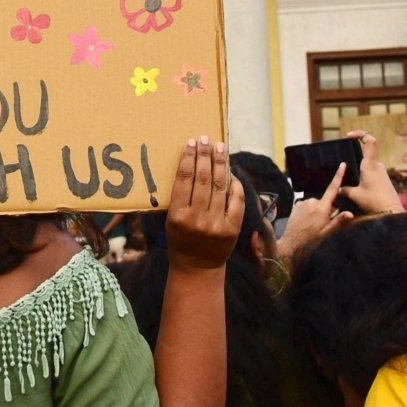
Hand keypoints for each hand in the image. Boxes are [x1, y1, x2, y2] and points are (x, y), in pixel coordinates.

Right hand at [165, 137, 242, 270]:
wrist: (197, 267)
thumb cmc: (180, 238)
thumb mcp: (171, 219)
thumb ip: (181, 196)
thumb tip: (192, 163)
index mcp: (177, 215)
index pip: (184, 179)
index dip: (188, 158)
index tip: (191, 142)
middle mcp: (197, 219)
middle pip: (202, 179)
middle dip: (205, 155)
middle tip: (206, 139)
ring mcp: (216, 224)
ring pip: (219, 186)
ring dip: (220, 164)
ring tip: (220, 148)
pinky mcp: (232, 228)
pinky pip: (235, 200)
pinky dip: (234, 184)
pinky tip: (230, 172)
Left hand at [281, 159, 354, 260]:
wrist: (292, 244)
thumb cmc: (311, 240)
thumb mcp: (327, 232)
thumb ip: (339, 221)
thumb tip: (351, 213)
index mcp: (322, 208)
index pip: (332, 189)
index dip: (338, 176)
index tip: (342, 165)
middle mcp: (312, 201)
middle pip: (325, 201)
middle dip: (327, 210)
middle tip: (324, 224)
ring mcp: (303, 202)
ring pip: (316, 204)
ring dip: (317, 211)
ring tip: (313, 225)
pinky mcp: (297, 205)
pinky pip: (307, 205)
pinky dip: (309, 212)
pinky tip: (307, 222)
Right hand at [341, 132, 403, 216]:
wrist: (392, 212)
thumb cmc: (374, 202)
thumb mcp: (355, 196)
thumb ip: (345, 190)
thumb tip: (338, 189)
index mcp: (370, 164)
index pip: (369, 141)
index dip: (360, 134)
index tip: (349, 135)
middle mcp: (377, 166)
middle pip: (366, 154)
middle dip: (355, 157)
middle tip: (344, 163)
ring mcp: (382, 173)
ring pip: (368, 165)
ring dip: (359, 170)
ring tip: (350, 179)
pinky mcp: (383, 180)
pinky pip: (371, 173)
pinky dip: (364, 176)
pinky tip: (358, 187)